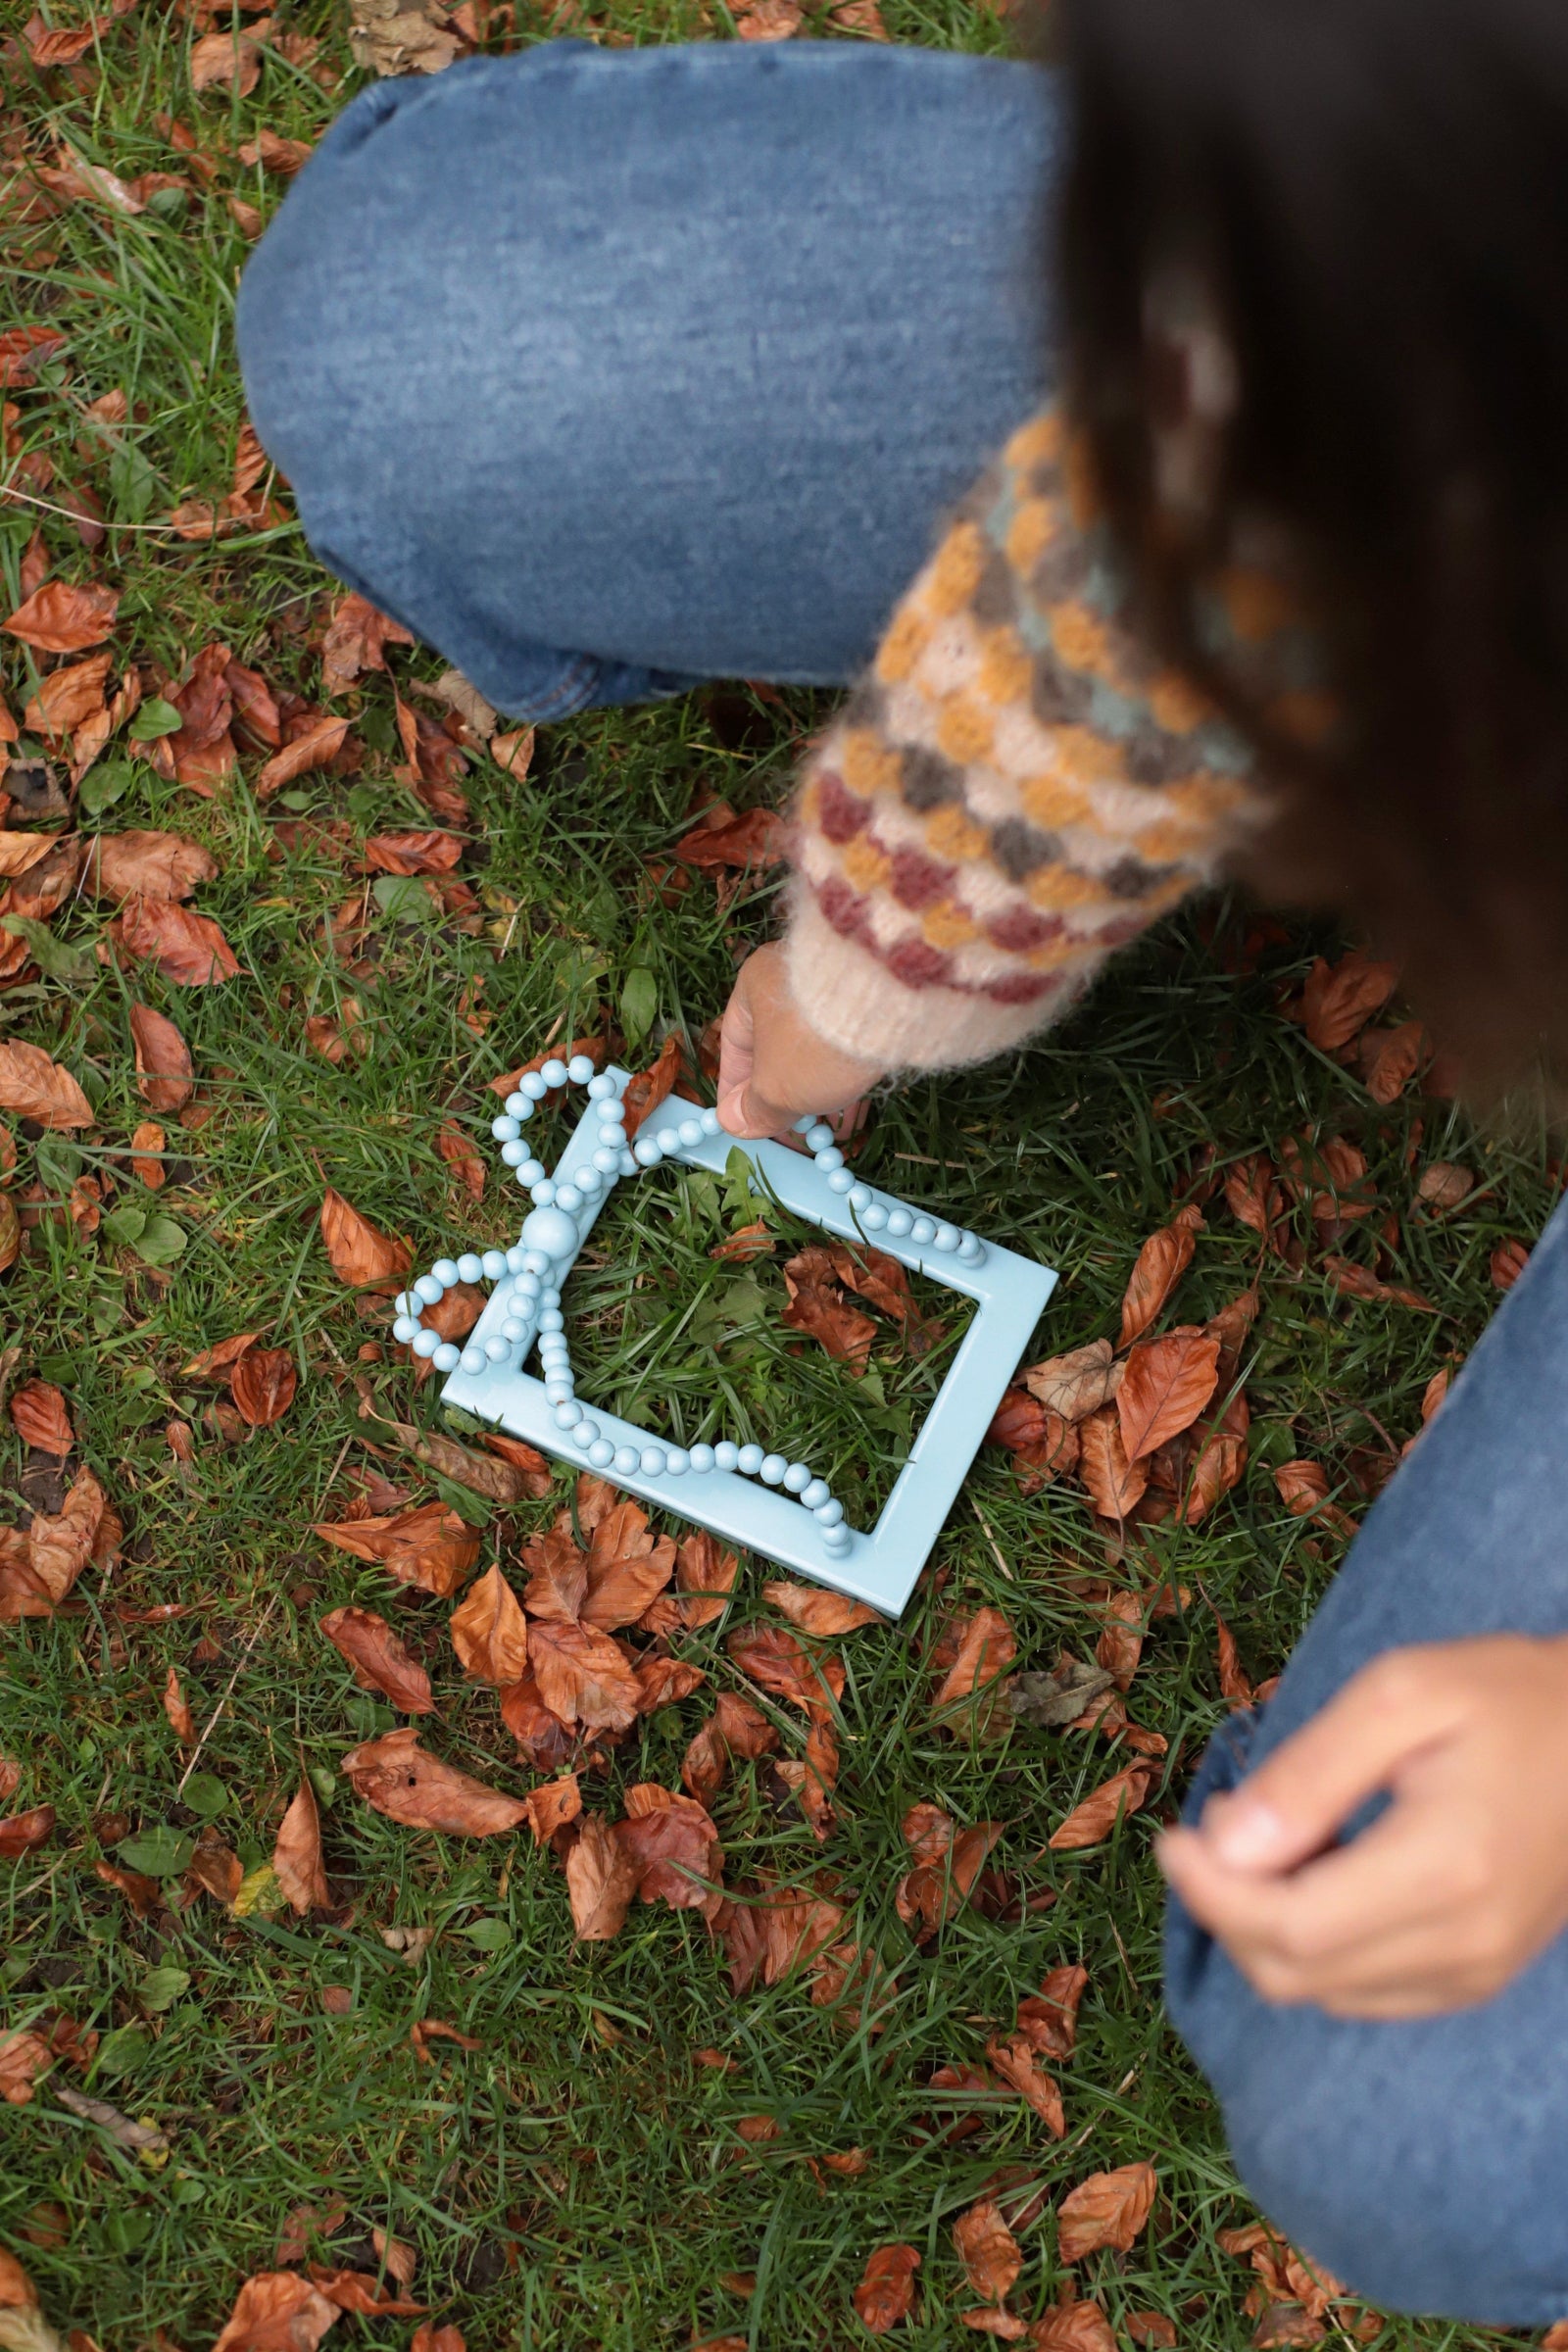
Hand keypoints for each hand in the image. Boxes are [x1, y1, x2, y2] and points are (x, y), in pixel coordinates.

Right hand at [716, 942, 884, 1139]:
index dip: (736, 1089)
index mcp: (755, 985)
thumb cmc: (812, 1044)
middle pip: (781, 1050)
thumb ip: (754, 1109)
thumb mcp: (775, 1089)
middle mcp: (795, 979)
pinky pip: (852, 1049)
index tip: (742, 1120)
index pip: (735, 1043)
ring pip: (819, 1052)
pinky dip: (849, 1081)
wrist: (891, 1007)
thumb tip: (736, 1122)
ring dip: (819, 1095)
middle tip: (789, 1131)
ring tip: (827, 1133)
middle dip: (785, 1096)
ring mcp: (838, 988)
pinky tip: (855, 1116)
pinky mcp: (876, 1003)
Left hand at [1159, 1633, 1567, 2017]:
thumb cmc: (1506, 1696)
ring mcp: (1477, 1971)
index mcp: (1444, 1869)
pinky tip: (1316, 1875)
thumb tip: (1225, 1844)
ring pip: (1322, 1992)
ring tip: (1267, 1839)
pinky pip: (1364, 1992)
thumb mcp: (1401, 1694)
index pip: (1288, 1927)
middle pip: (1294, 1972)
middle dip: (1226, 1909)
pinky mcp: (1479, 1977)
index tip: (1174, 1834)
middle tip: (1212, 1830)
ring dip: (1265, 1929)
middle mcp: (1464, 1943)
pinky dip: (1315, 1948)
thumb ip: (1310, 1772)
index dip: (1210, 1891)